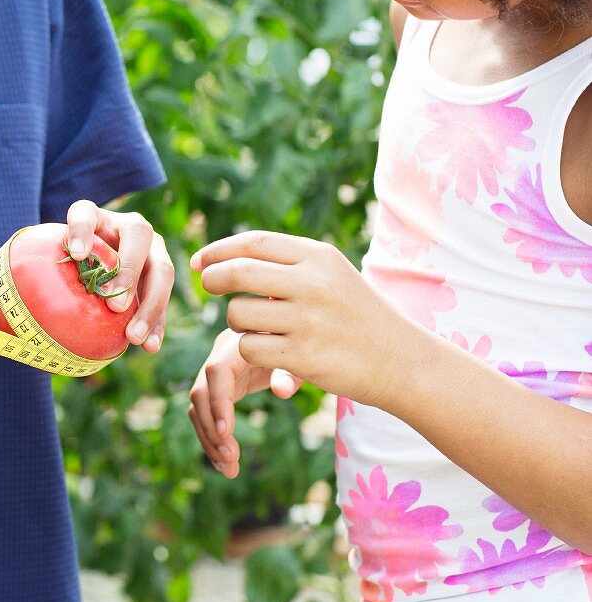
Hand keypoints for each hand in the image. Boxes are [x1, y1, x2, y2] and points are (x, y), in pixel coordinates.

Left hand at [64, 199, 174, 352]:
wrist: (96, 267)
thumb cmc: (66, 270)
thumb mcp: (51, 264)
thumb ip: (34, 278)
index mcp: (94, 217)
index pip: (85, 214)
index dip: (82, 230)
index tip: (77, 254)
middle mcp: (128, 226)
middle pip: (138, 235)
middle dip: (128, 270)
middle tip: (113, 305)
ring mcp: (151, 249)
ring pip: (161, 269)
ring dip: (150, 305)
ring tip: (133, 336)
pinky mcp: (160, 275)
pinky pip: (164, 300)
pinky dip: (158, 324)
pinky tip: (150, 347)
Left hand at [190, 231, 412, 407]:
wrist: (400, 360)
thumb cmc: (356, 315)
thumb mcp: (331, 274)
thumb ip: (287, 263)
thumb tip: (225, 256)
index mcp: (319, 256)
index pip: (254, 242)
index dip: (218, 250)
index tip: (199, 261)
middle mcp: (313, 283)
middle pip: (236, 273)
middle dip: (212, 279)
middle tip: (208, 285)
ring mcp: (308, 320)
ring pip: (237, 314)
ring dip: (236, 322)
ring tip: (256, 327)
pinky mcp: (302, 356)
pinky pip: (248, 348)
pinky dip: (250, 351)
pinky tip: (269, 352)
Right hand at [190, 329, 301, 477]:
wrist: (288, 341)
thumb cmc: (296, 348)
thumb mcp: (299, 359)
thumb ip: (291, 373)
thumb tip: (282, 391)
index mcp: (237, 346)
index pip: (217, 371)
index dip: (218, 401)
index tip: (225, 432)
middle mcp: (219, 358)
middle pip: (201, 395)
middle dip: (212, 430)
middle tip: (231, 461)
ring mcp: (214, 377)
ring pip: (199, 410)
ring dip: (210, 442)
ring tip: (229, 470)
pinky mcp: (217, 392)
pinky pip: (207, 417)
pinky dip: (213, 440)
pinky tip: (226, 463)